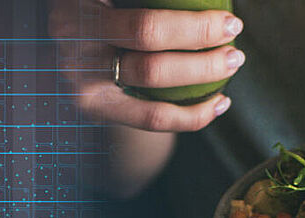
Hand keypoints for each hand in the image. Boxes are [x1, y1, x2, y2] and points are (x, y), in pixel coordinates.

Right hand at [49, 0, 242, 130]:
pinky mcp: (94, 108)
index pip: (142, 17)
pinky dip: (191, 115)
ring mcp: (79, 75)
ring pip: (151, 75)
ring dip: (202, 70)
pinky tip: (220, 103)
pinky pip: (150, 118)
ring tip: (233, 61)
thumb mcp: (112, 4)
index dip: (187, 18)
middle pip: (147, 32)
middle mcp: (72, 34)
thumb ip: (144, 5)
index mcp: (80, 2)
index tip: (227, 16)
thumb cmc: (106, 15)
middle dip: (200, 34)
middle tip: (234, 30)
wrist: (71, 55)